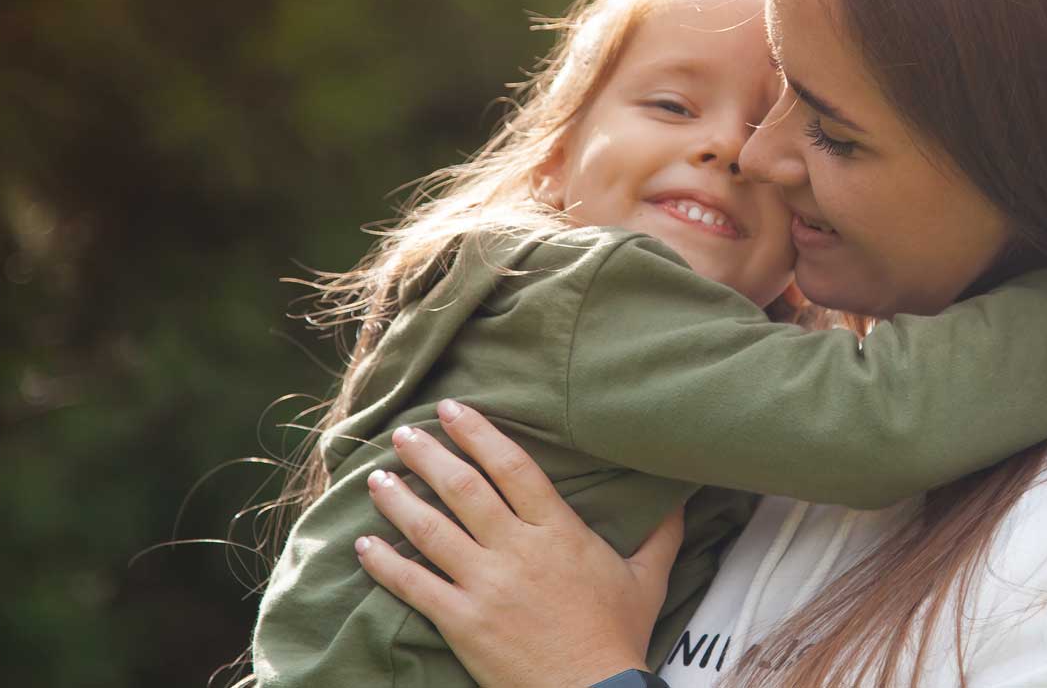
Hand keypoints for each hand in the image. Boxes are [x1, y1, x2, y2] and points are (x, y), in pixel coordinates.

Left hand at [355, 399, 682, 687]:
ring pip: (430, 530)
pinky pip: (414, 585)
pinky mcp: (462, 622)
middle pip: (463, 488)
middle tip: (403, 434)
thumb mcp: (647, 578)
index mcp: (558, 531)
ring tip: (375, 479)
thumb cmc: (618, 636)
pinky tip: (363, 545)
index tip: (452, 410)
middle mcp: (517, 549)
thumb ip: (660, 533)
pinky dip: (384, 563)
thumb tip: (683, 497)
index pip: (512, 466)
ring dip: (398, 500)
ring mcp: (486, 585)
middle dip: (428, 455)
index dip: (478, 433)